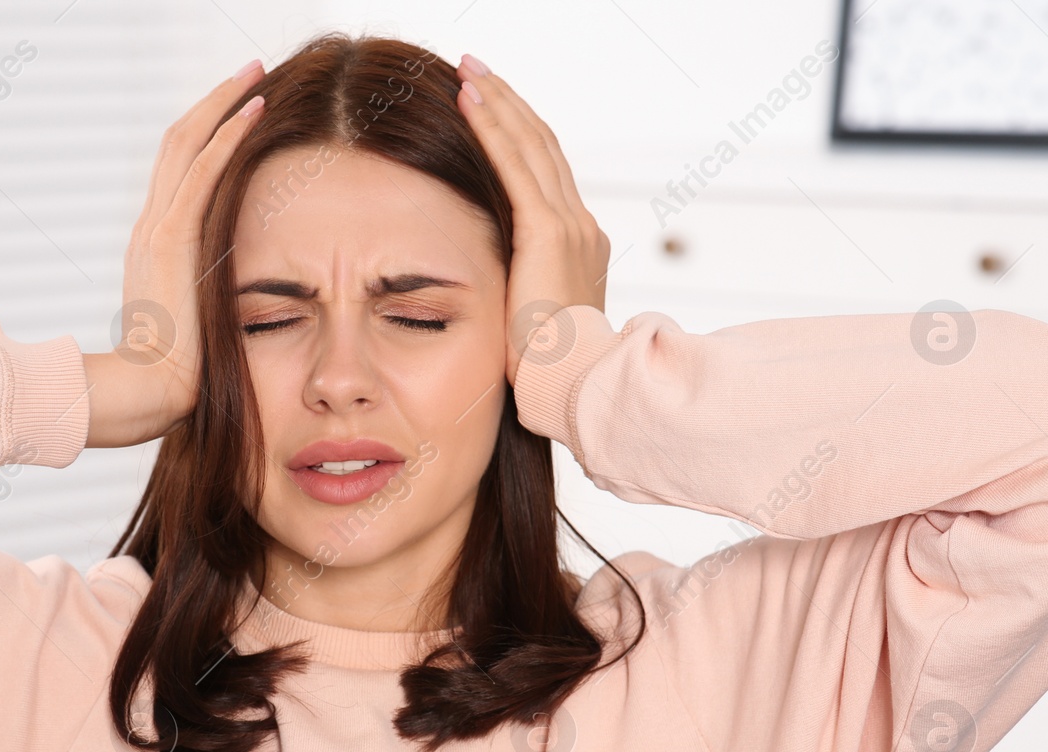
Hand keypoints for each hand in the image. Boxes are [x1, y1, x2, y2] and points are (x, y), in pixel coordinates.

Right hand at [84, 60, 266, 447]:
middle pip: (178, 143)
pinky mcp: (172, 237)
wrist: (148, 391)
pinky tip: (254, 109)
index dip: (207, 135)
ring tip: (255, 74)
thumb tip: (236, 304)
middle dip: (214, 103)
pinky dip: (228, 134)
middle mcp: (151, 226)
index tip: (239, 112)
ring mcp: (157, 228)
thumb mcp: (195, 325)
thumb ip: (208, 301)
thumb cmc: (178, 373)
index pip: (179, 172)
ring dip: (223, 103)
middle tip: (248, 73)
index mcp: (155, 245)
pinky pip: (203, 170)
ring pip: (188, 142)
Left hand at [454, 55, 609, 385]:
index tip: (491, 108)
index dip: (518, 135)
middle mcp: (580, 226)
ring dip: (497, 102)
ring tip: (468, 70)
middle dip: (508, 104)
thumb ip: (515, 289)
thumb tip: (489, 288)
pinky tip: (467, 100)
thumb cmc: (548, 372)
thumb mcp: (529, 319)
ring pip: (530, 144)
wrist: (573, 387)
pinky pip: (514, 164)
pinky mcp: (547, 232)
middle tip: (476, 70)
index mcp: (578, 245)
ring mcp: (568, 225)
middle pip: (542, 146)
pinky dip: (491, 126)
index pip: (546, 175)